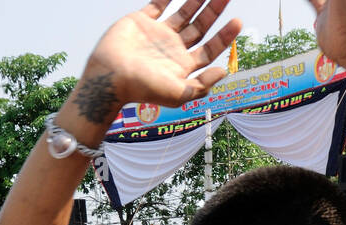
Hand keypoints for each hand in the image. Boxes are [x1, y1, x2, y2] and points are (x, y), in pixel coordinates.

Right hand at [82, 0, 240, 112]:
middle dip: (214, 12)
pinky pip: (158, 3)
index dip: (224, 36)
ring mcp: (157, 34)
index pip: (209, 49)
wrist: (109, 77)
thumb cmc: (141, 89)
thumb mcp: (177, 95)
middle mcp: (172, 49)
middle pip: (200, 28)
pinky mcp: (141, 21)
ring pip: (184, 13)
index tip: (237, 21)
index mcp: (182, 66)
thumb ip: (202, 85)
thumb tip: (223, 71)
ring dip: (197, 0)